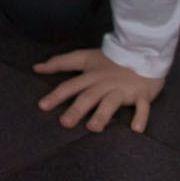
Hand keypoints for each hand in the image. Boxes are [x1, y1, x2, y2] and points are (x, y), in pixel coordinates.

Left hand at [36, 47, 164, 131]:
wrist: (141, 51)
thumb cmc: (110, 59)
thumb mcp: (84, 57)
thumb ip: (60, 63)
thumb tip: (36, 67)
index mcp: (91, 75)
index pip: (70, 86)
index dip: (56, 95)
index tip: (42, 106)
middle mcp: (105, 83)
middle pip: (89, 96)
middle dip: (77, 109)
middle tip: (65, 123)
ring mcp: (124, 89)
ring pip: (112, 102)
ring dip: (103, 114)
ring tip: (93, 127)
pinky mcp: (142, 94)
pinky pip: (142, 107)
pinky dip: (141, 117)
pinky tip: (136, 129)